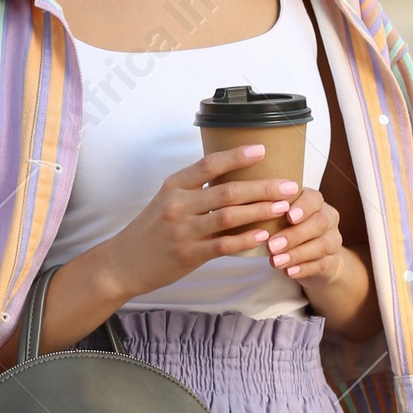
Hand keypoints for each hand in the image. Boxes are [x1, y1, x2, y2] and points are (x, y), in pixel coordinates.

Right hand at [106, 140, 301, 298]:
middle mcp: (178, 205)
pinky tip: (263, 234)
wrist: (123, 262)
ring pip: (229, 217)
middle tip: (288, 184)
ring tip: (283, 207)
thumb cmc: (151, 229)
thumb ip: (195, 189)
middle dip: (262, 187)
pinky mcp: (188, 254)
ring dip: (260, 211)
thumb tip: (233, 176)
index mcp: (174, 185)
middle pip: (228, 191)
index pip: (209, 164)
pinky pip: (222, 245)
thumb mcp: (167, 200)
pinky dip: (245, 239)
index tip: (262, 150)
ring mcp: (183, 230)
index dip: (237, 156)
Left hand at [265, 191, 343, 285]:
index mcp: (316, 203)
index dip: (303, 207)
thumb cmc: (291, 229)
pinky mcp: (332, 262)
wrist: (313, 257)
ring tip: (276, 262)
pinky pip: (321, 265)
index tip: (288, 216)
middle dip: (294, 235)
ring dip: (296, 254)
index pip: (314, 199)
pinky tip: (288, 272)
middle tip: (272, 246)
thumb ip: (272, 212)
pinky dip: (303, 269)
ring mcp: (333, 241)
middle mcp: (328, 219)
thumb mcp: (281, 217)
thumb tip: (252, 211)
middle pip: (319, 224)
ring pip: (321, 246)